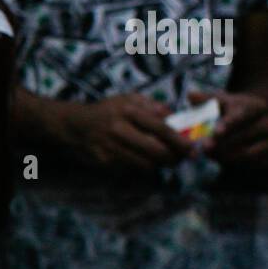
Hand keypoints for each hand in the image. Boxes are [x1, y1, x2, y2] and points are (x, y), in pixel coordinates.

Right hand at [60, 94, 194, 170]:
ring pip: (145, 164)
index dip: (180, 140)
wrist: (75, 125)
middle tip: (182, 158)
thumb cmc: (108, 111)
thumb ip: (153, 107)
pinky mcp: (105, 162)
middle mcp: (119, 129)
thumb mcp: (129, 100)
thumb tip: (176, 119)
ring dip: (160, 165)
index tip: (192, 148)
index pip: (161, 128)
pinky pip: (132, 169)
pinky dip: (142, 166)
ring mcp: (111, 147)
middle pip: (155, 151)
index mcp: (128, 110)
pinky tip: (144, 160)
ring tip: (166, 160)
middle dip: (174, 158)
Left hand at [189, 91, 267, 165]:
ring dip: (226, 156)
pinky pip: (252, 164)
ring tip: (210, 154)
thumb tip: (191, 95)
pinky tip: (221, 160)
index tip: (215, 132)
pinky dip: (235, 164)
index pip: (242, 115)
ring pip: (248, 153)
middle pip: (244, 136)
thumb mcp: (222, 102)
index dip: (228, 124)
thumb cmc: (231, 111)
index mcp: (257, 106)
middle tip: (204, 149)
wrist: (254, 123)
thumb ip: (207, 100)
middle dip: (221, 144)